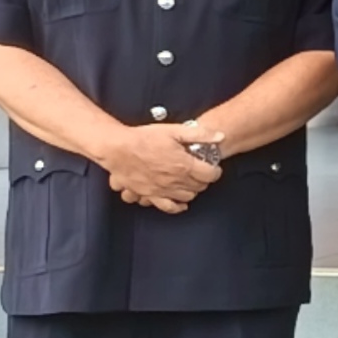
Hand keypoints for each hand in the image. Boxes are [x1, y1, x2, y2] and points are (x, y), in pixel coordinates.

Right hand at [102, 121, 222, 212]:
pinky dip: (177, 207)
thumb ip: (200, 134)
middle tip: (201, 172)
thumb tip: (220, 137)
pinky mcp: (150, 195)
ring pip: (187, 197)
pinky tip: (180, 203)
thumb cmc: (143, 138)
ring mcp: (163, 190)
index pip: (210, 175)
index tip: (212, 167)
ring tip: (190, 182)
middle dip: (203, 180)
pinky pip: (168, 207)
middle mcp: (175, 181)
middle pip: (200, 187)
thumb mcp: (174, 130)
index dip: (215, 171)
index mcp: (184, 165)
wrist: (117, 148)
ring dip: (192, 191)